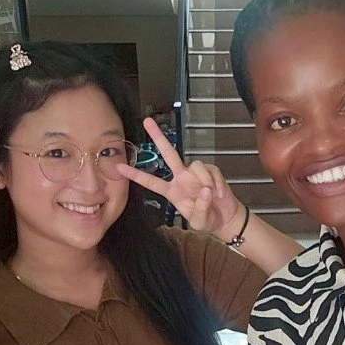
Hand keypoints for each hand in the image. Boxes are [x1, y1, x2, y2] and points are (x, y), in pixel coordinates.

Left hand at [118, 117, 245, 236]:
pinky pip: (211, 171)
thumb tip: (204, 190)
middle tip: (147, 121)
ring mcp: (195, 174)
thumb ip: (200, 208)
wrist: (226, 219)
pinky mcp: (210, 171)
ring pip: (196, 165)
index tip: (119, 167)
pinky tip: (220, 194)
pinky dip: (217, 184)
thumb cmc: (208, 221)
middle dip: (158, 138)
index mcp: (172, 192)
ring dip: (206, 181)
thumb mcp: (199, 222)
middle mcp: (181, 179)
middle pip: (168, 154)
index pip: (151, 182)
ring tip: (213, 196)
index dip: (135, 175)